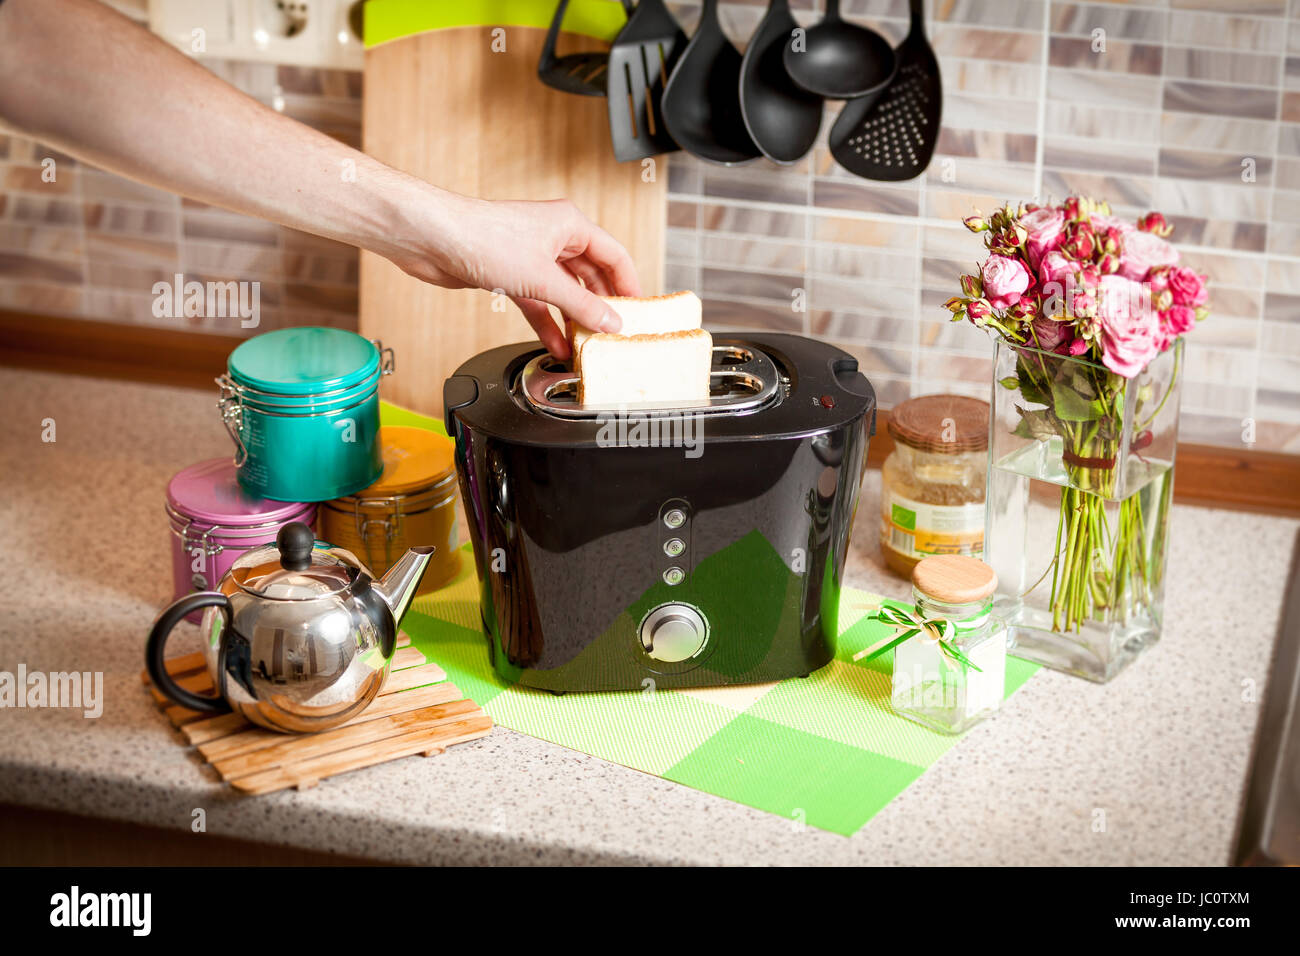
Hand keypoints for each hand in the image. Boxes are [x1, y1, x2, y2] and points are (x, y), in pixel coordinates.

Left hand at [390, 193, 641, 358]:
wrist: (432, 238)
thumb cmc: (481, 238)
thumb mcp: (542, 279)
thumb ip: (580, 304)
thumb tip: (610, 322)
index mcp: (570, 224)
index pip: (614, 256)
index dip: (630, 284)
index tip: (639, 311)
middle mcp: (553, 237)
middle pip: (590, 276)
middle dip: (601, 306)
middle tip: (614, 333)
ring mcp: (531, 256)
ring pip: (564, 292)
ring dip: (573, 319)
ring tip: (587, 345)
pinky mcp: (510, 274)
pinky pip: (538, 302)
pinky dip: (547, 323)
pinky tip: (555, 344)